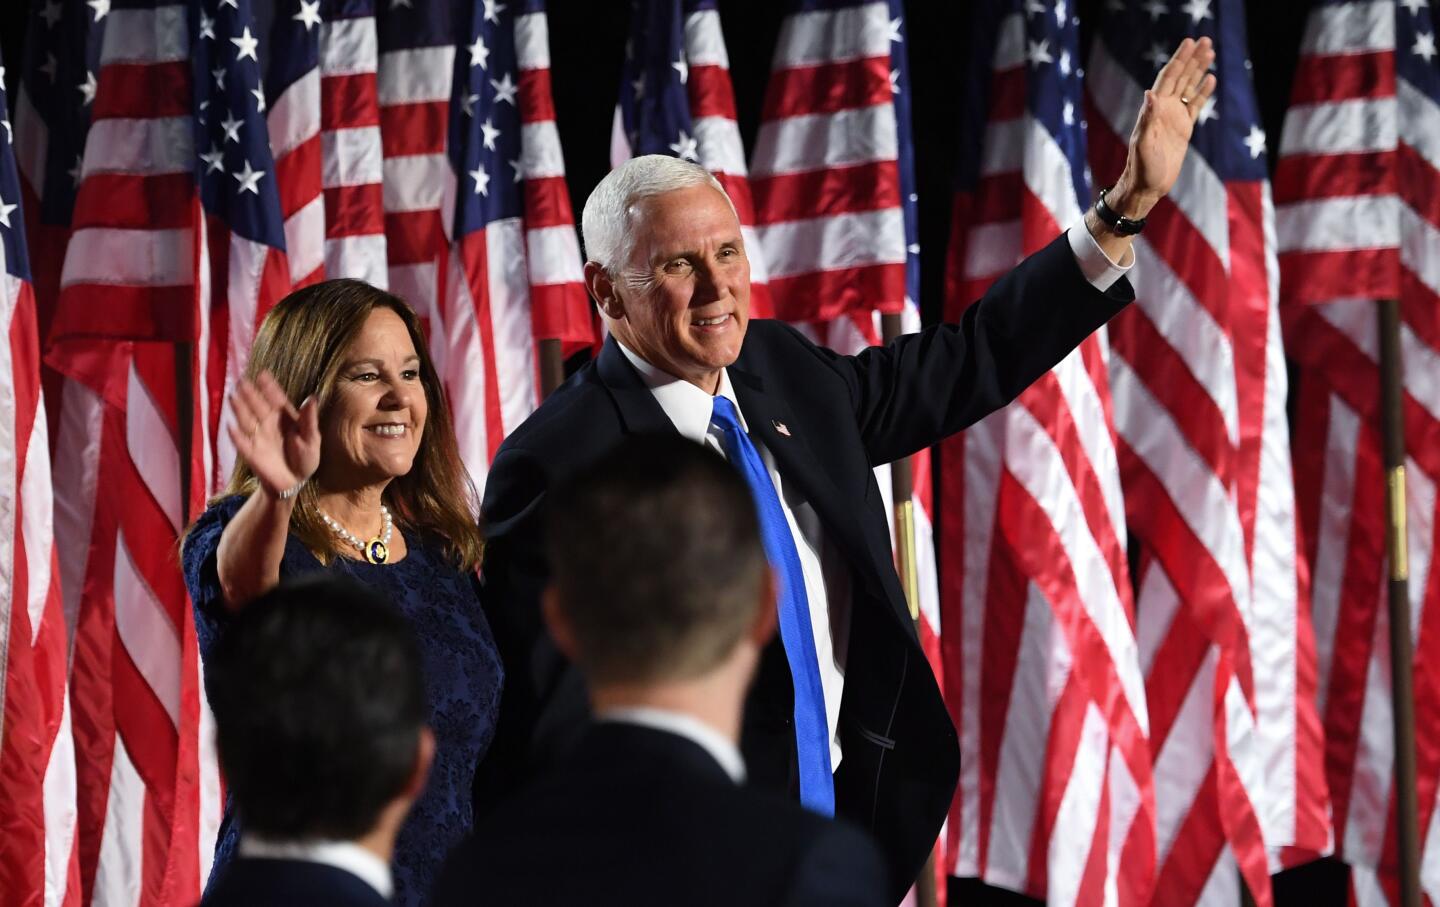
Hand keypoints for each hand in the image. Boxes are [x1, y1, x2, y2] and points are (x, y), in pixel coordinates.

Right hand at [228, 371, 320, 497]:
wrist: (294, 482)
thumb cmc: (305, 458)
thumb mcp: (312, 439)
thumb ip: (309, 419)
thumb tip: (312, 397)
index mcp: (285, 418)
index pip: (276, 399)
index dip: (269, 387)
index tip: (262, 374)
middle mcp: (269, 424)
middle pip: (258, 406)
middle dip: (250, 394)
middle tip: (241, 381)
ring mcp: (259, 437)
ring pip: (247, 420)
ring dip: (240, 409)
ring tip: (233, 397)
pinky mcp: (252, 453)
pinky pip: (243, 443)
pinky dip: (237, 436)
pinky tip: (231, 426)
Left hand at [1109, 37, 1217, 218]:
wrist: (1147, 186)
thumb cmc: (1142, 167)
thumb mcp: (1144, 143)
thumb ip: (1148, 119)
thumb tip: (1150, 93)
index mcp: (1153, 109)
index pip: (1168, 78)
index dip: (1179, 60)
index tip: (1190, 42)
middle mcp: (1163, 110)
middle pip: (1180, 77)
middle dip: (1192, 59)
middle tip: (1205, 40)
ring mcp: (1174, 118)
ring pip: (1188, 88)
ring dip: (1199, 70)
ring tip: (1210, 52)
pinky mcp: (1183, 129)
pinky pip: (1194, 106)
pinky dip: (1202, 92)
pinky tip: (1210, 79)